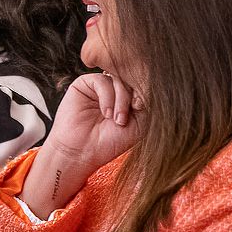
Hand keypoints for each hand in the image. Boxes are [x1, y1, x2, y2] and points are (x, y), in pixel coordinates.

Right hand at [23, 72, 142, 215]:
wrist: (82, 152)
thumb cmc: (109, 142)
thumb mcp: (139, 124)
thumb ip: (146, 103)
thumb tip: (148, 84)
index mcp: (129, 98)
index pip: (142, 85)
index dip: (145, 94)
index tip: (143, 110)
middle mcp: (115, 90)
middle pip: (131, 80)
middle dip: (134, 96)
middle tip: (129, 116)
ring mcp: (100, 87)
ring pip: (118, 80)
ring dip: (121, 100)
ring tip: (117, 120)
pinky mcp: (84, 84)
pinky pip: (102, 80)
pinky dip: (107, 97)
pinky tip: (106, 113)